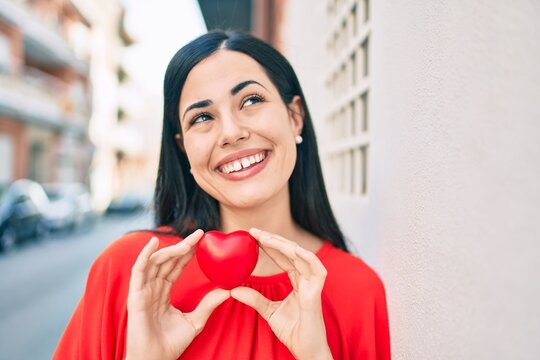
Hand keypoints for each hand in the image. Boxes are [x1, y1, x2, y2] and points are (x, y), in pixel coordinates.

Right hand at [125, 230, 229, 359]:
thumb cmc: (171, 344)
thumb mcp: (195, 321)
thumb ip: (209, 304)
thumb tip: (229, 290)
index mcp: (163, 292)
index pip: (176, 266)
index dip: (188, 252)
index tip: (203, 240)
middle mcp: (152, 288)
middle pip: (168, 260)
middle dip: (183, 246)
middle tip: (200, 234)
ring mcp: (143, 290)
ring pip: (155, 261)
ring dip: (171, 248)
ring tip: (187, 240)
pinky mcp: (135, 295)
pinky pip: (138, 270)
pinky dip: (144, 255)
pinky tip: (154, 242)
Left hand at [231, 229, 332, 359]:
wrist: (306, 352)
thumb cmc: (293, 332)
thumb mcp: (268, 312)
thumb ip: (254, 299)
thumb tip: (233, 289)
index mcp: (298, 282)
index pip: (284, 258)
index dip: (270, 246)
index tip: (253, 236)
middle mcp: (307, 280)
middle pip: (292, 252)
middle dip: (273, 240)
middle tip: (254, 232)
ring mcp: (313, 286)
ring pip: (302, 256)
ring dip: (284, 245)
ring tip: (265, 237)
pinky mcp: (316, 295)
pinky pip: (316, 270)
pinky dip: (306, 257)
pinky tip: (292, 249)